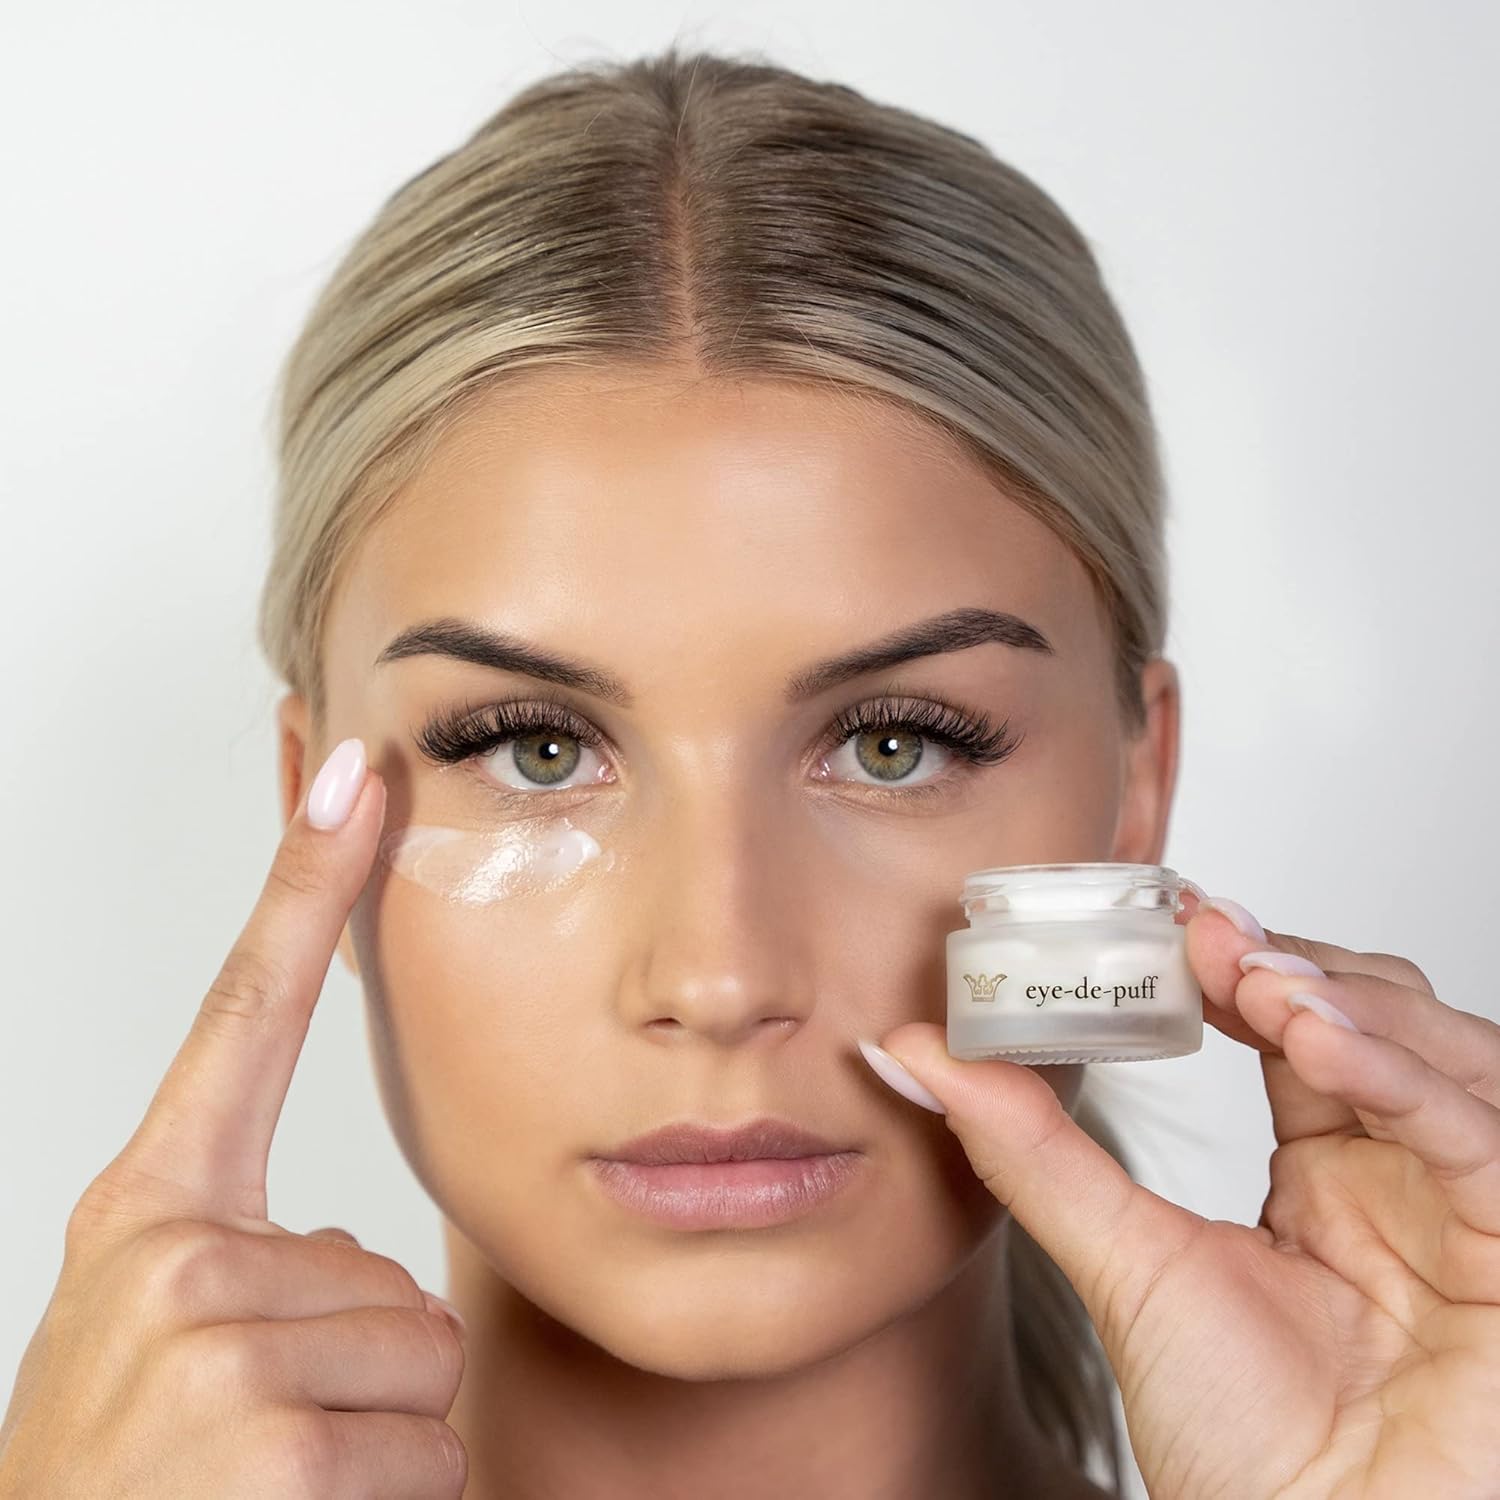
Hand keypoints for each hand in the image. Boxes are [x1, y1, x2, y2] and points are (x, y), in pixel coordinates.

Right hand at [0, 739, 468, 1498]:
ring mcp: (217, 1353)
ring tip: (267, 1496)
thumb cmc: (127, 1494)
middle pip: (395, 1274)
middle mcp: (172, 1263)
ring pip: (424, 1360)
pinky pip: (432, 1447)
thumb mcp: (159, 1354)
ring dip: (375, 1446)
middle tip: (256, 1449)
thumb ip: (253, 1272)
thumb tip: (354, 1259)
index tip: (361, 776)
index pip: (245, 1015)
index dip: (306, 887)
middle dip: (359, 1376)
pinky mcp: (273, 1448)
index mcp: (148, 1222)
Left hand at [869, 890, 1499, 1498]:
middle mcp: (1402, 1173)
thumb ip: (1028, 1149)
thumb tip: (911, 1048)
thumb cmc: (1237, 1442)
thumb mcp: (1120, 1261)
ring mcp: (1464, 1206)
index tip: (1174, 921)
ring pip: (1444, 1050)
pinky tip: (1317, 1044)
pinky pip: (1476, 1136)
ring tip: (1255, 982)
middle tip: (1210, 942)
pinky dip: (1401, 1075)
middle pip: (1382, 1016)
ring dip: (1348, 998)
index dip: (1247, 961)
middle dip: (1299, 964)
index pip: (1300, 1023)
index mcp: (1324, 1168)